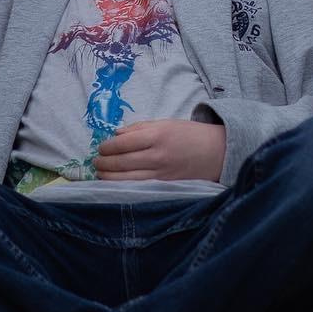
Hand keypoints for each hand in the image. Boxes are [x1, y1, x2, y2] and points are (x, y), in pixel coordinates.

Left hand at [95, 120, 226, 181]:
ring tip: (101, 173)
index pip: (123, 143)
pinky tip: (115, 185)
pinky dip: (124, 187)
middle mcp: (158, 156)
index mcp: (157, 136)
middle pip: (122, 163)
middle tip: (96, 162)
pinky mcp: (166, 187)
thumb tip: (116, 134)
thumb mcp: (165, 123)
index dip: (108, 147)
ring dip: (109, 177)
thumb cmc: (189, 135)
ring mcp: (161, 174)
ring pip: (127, 179)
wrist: (216, 152)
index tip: (100, 148)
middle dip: (104, 163)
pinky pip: (139, 188)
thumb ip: (140, 128)